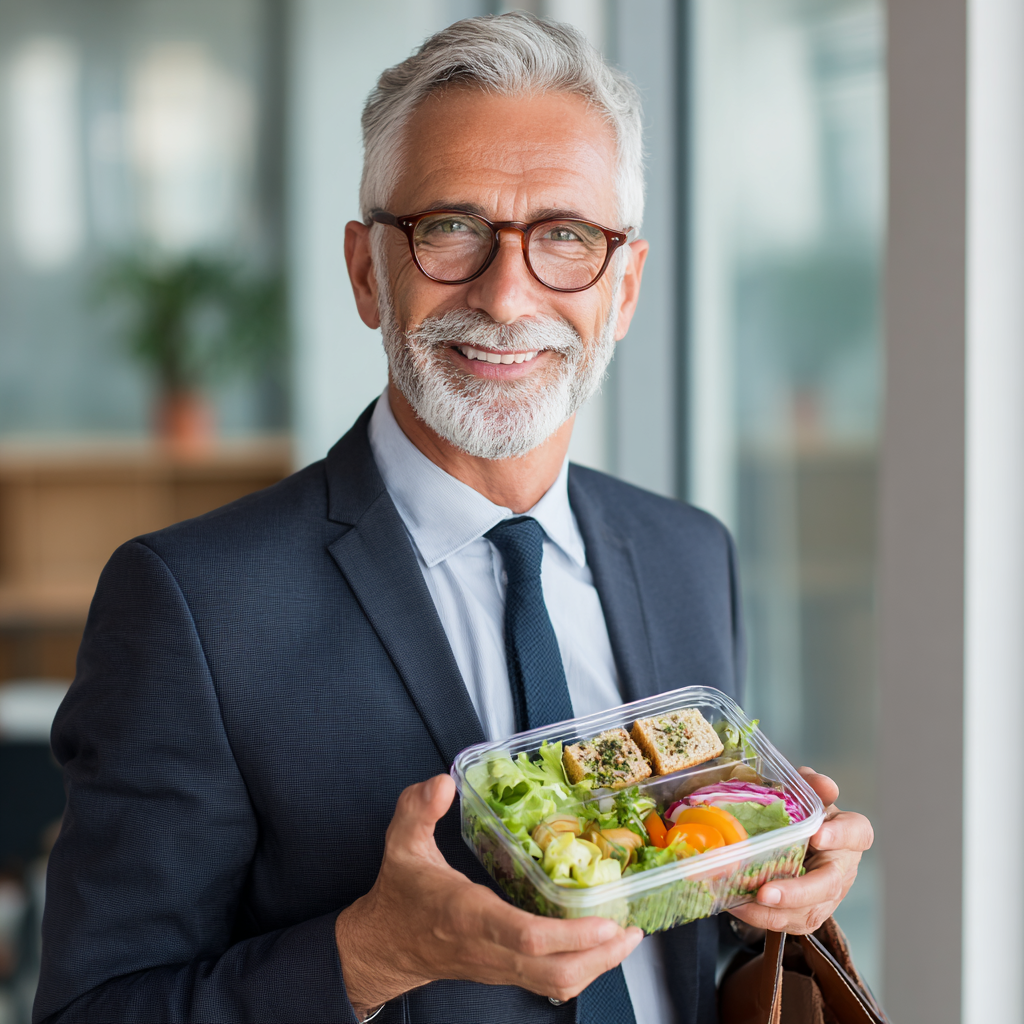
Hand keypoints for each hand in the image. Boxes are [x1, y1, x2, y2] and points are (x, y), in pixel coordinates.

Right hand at [334, 774, 642, 1015]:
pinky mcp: (506, 972)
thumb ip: (417, 809)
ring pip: (556, 983)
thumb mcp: (401, 843)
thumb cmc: (400, 895)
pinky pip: (550, 981)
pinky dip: (581, 968)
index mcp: (468, 915)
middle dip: (600, 955)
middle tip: (632, 930)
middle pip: (555, 969)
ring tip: (626, 939)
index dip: (570, 935)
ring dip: (597, 966)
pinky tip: (599, 948)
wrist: (384, 946)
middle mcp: (490, 947)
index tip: (605, 922)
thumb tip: (443, 782)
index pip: (524, 936)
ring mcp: (500, 966)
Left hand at [729, 767, 872, 934]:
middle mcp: (842, 867)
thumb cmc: (802, 814)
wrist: (797, 841)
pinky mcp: (809, 914)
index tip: (816, 835)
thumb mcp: (803, 793)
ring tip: (742, 902)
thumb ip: (809, 785)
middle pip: (828, 885)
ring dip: (774, 912)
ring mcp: (828, 896)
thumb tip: (822, 784)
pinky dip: (762, 918)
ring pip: (808, 911)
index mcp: (848, 833)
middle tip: (765, 892)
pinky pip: (790, 923)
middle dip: (797, 892)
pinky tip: (737, 906)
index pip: (857, 833)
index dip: (840, 836)